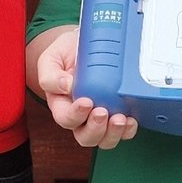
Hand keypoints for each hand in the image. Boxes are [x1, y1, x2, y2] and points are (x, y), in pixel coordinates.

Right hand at [35, 28, 138, 149]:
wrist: (86, 43)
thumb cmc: (67, 52)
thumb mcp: (51, 58)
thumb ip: (50, 74)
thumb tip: (66, 87)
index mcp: (61, 105)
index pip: (65, 118)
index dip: (75, 115)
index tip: (86, 102)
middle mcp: (80, 116)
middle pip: (85, 137)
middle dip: (95, 129)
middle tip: (103, 112)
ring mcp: (100, 117)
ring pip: (104, 139)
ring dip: (113, 133)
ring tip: (120, 119)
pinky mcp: (117, 113)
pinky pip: (123, 133)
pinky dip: (128, 131)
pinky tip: (131, 120)